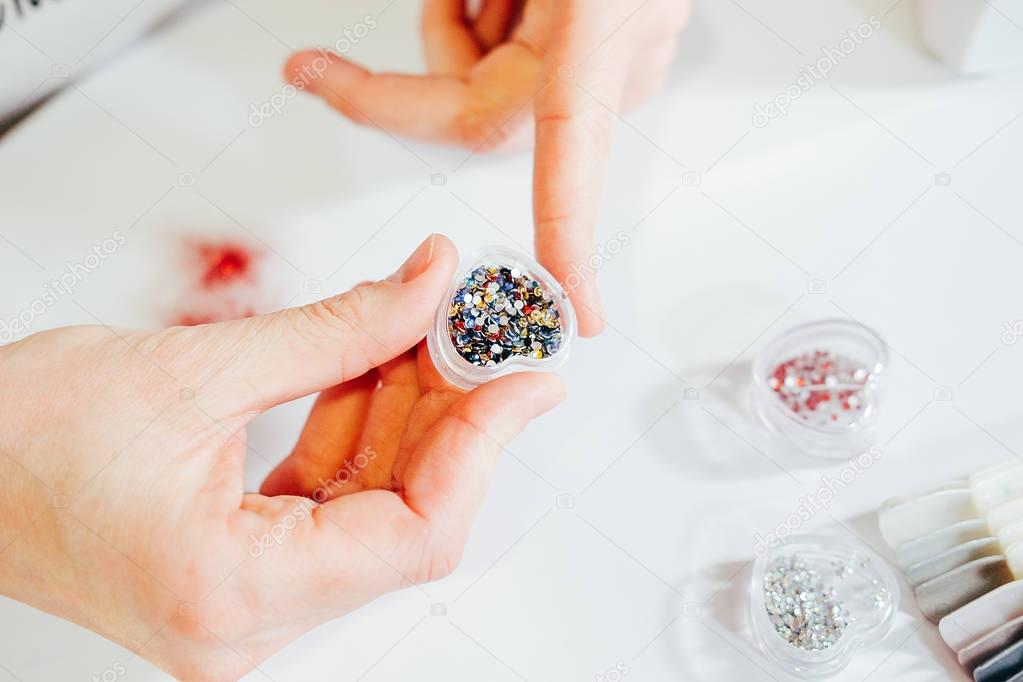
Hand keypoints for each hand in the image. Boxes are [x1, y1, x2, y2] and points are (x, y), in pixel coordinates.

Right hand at [0, 235, 563, 679]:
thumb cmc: (16, 437)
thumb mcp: (198, 366)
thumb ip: (338, 330)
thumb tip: (425, 291)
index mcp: (229, 592)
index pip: (416, 533)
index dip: (484, 444)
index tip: (525, 378)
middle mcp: (243, 622)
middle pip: (404, 516)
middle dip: (447, 411)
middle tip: (476, 332)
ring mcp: (242, 603)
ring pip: (372, 504)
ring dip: (402, 411)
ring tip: (420, 328)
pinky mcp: (237, 570)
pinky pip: (329, 501)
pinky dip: (355, 429)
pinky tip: (370, 364)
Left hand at [287, 0, 689, 336]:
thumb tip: (450, 19)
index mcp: (600, 34)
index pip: (569, 153)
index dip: (569, 234)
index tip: (578, 306)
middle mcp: (615, 66)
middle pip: (480, 110)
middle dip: (435, 54)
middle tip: (429, 2)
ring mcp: (619, 65)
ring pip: (495, 83)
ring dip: (469, 26)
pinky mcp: (615, 57)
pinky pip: (528, 65)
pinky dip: (500, 23)